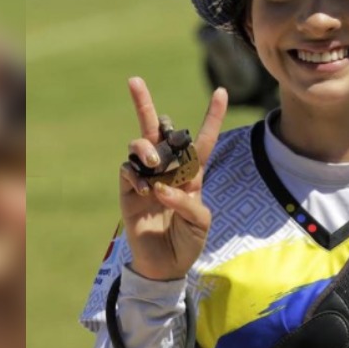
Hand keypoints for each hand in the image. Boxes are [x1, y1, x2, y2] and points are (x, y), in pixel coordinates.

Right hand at [119, 77, 226, 280]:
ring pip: (139, 144)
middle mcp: (168, 170)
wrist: (166, 266)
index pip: (203, 140)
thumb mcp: (201, 223)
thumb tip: (162, 187)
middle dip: (144, 104)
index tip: (221, 91)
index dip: (212, 116)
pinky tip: (144, 189)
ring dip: (145, 147)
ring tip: (153, 163)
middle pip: (157, 129)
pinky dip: (134, 173)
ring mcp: (146, 178)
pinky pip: (126, 169)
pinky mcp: (129, 191)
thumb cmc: (189, 242)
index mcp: (192, 174)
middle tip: (134, 80)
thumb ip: (188, 203)